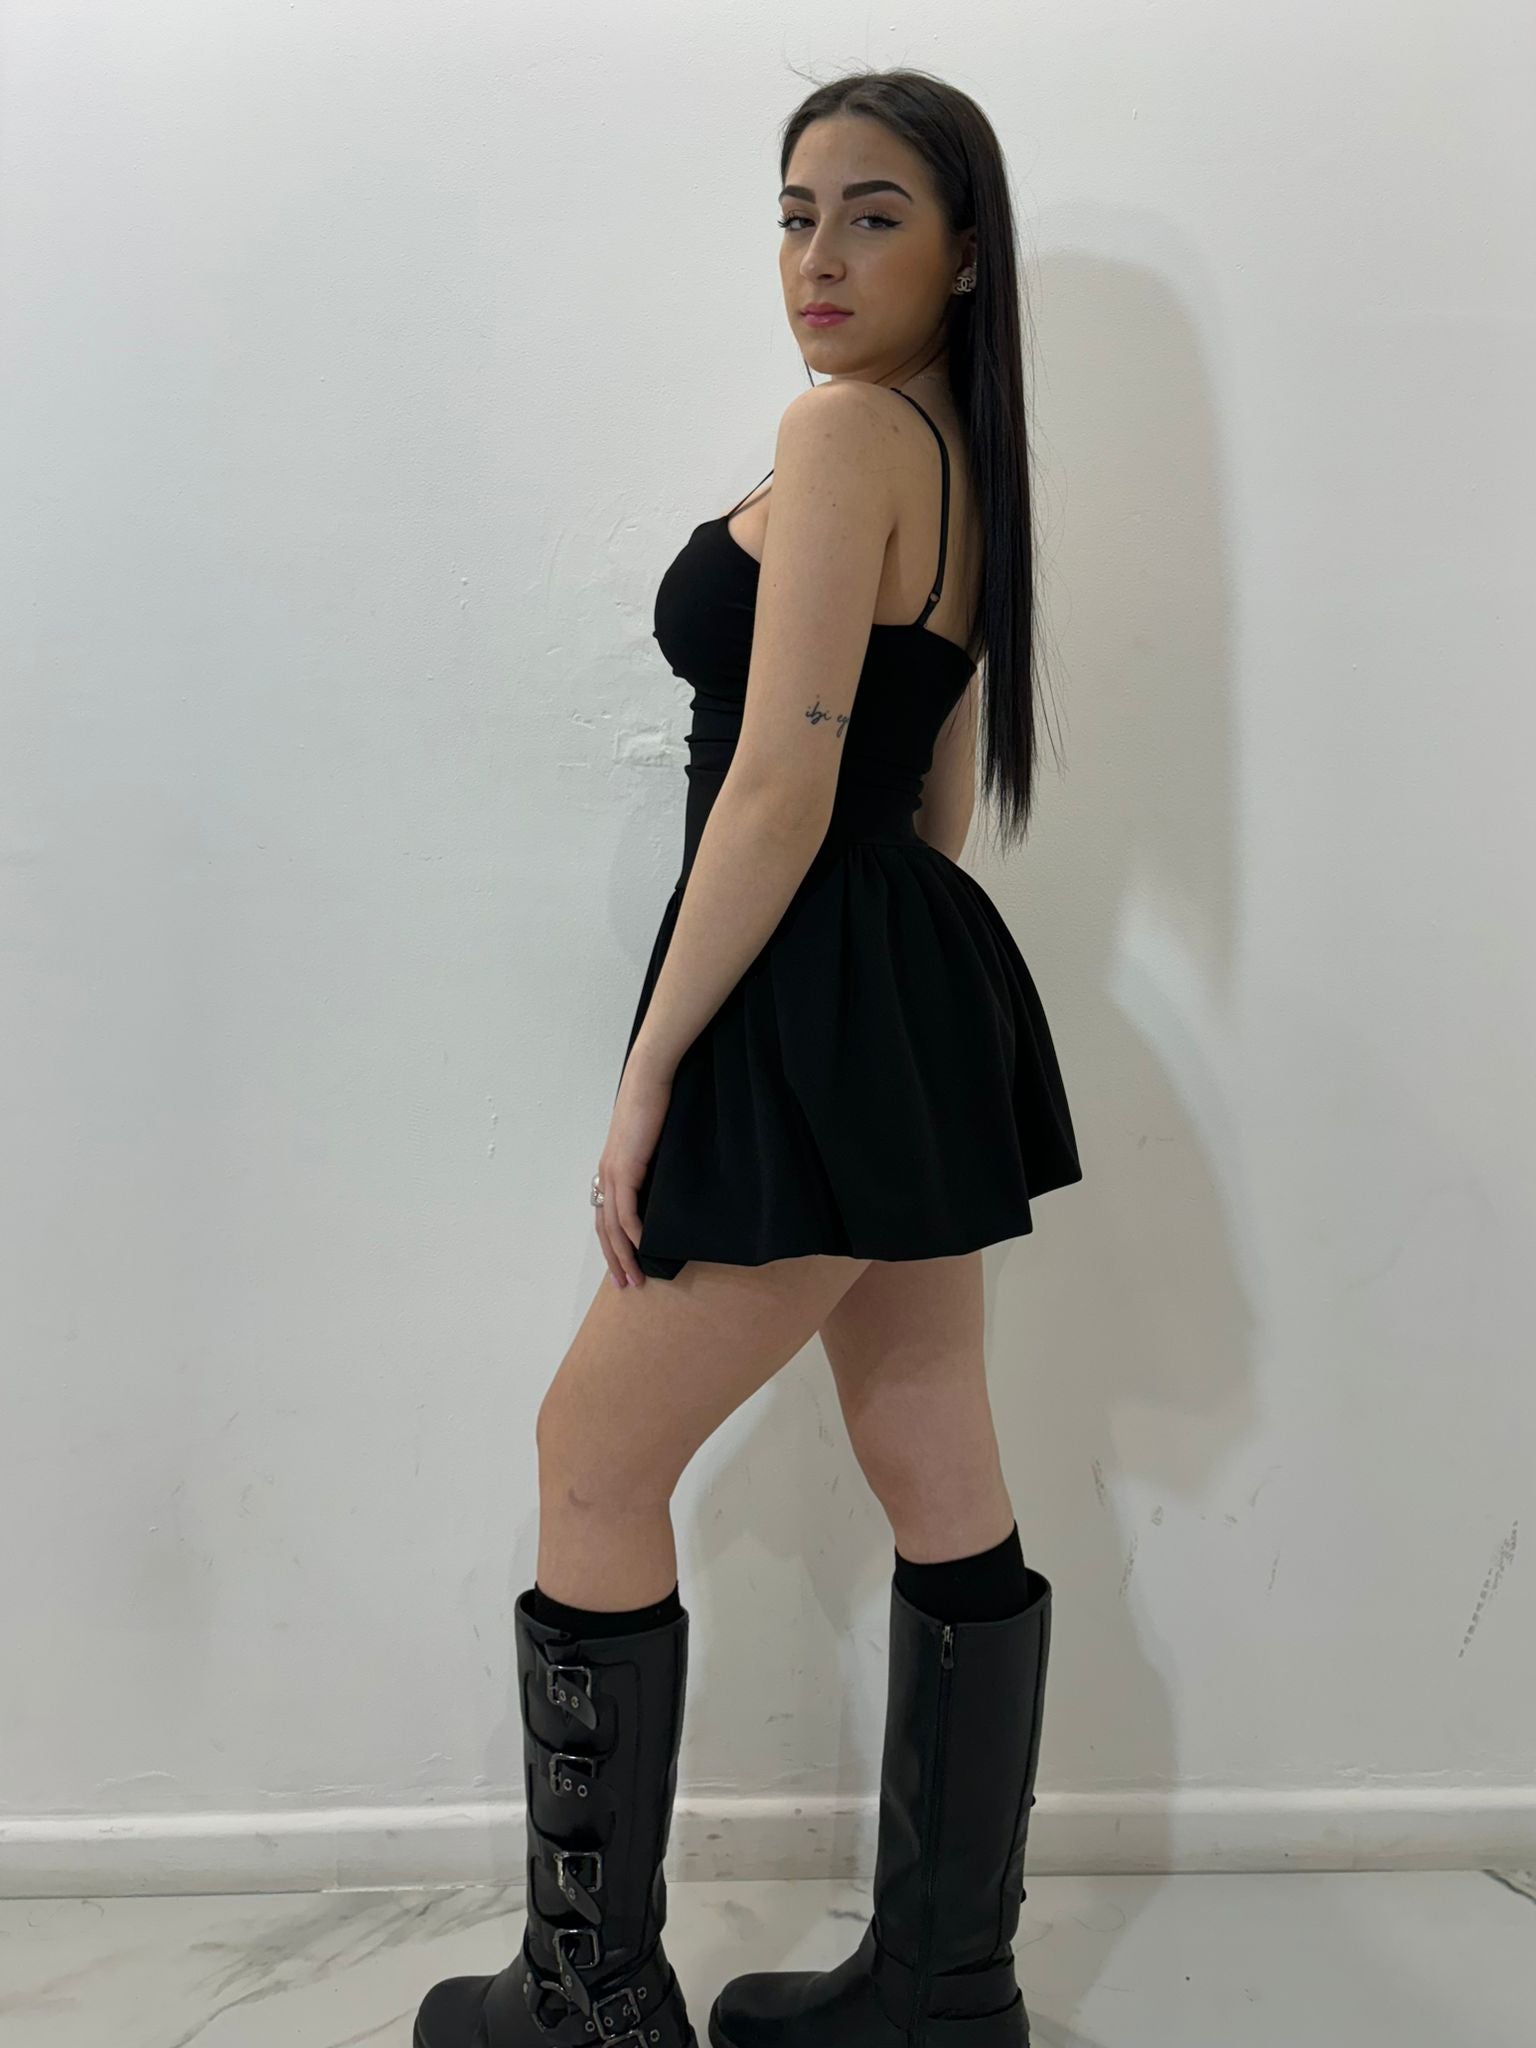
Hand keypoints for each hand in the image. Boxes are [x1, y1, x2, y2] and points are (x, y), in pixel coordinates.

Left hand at [593, 1051, 673, 1287]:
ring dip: (623, 1254)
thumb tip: (665, 1187)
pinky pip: (626, 1210)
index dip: (612, 1245)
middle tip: (626, 1284)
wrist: (648, 1082)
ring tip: (635, 1276)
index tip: (623, 1267)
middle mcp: (605, 1175)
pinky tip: (643, 1247)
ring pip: (612, 1226)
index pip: (605, 1217)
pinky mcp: (624, 1169)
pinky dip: (633, 1232)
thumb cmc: (654, 1105)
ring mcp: (612, 1173)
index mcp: (610, 1170)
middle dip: (614, 1259)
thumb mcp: (652, 1143)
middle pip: (603, 1228)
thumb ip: (652, 1166)